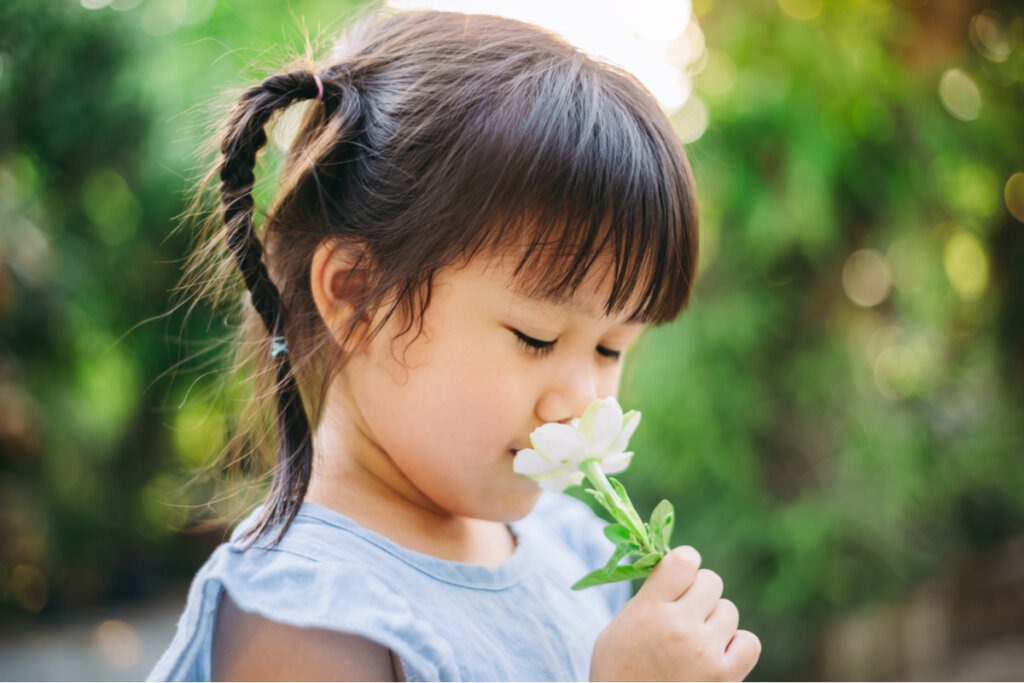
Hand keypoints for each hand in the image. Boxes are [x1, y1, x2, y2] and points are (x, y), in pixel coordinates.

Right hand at [589, 546, 760, 680]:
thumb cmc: (618, 670)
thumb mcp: (618, 626)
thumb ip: (649, 596)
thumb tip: (679, 569)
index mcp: (649, 610)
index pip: (684, 560)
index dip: (684, 563)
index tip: (679, 575)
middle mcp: (681, 627)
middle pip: (711, 581)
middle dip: (698, 592)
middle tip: (684, 610)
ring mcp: (706, 653)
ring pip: (728, 610)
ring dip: (714, 619)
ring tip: (695, 638)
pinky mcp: (725, 677)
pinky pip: (748, 642)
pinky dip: (735, 644)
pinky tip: (715, 653)